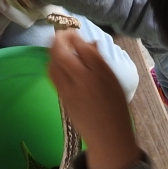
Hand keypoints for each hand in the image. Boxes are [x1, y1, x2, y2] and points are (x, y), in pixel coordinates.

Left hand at [48, 31, 140, 168]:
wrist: (109, 136)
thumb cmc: (115, 108)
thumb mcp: (113, 81)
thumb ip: (100, 62)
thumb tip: (89, 44)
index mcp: (102, 72)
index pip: (83, 47)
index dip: (74, 36)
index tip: (72, 32)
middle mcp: (84, 78)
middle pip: (63, 52)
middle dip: (58, 39)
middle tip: (60, 35)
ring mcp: (71, 89)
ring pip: (54, 63)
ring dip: (52, 51)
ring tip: (56, 46)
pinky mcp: (63, 98)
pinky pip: (53, 76)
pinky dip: (52, 65)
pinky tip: (55, 63)